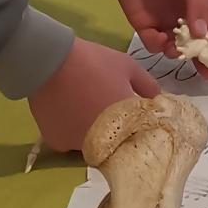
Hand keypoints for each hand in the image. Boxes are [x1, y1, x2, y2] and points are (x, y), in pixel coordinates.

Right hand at [27, 36, 159, 152]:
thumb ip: (147, 86)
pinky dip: (73, 132)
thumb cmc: (94, 62)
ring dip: (94, 132)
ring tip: (86, 109)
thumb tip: (156, 100)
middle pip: (116, 144)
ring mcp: (80, 146)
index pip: (141, 137)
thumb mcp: (128, 67)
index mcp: (127, 125)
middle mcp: (105, 142)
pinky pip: (70, 141)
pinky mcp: (58, 144)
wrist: (51, 61)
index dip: (138, 128)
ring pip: (93, 144)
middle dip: (116, 132)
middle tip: (108, 111)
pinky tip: (70, 113)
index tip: (135, 118)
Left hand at [107, 0, 207, 67]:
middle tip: (199, 72)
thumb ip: (196, 6)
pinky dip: (156, 45)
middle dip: (197, 60)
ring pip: (173, 48)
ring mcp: (163, 22)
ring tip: (174, 49)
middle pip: (193, 46)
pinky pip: (152, 43)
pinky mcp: (143, 24)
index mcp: (199, 6)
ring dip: (175, 52)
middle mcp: (183, 18)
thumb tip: (202, 34)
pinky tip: (157, 38)